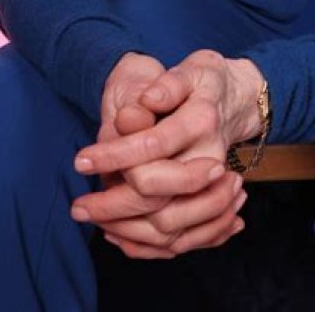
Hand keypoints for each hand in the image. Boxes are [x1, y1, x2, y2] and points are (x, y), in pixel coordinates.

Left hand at [71, 49, 263, 256]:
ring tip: (90, 218)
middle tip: (77, 205)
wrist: (237, 100)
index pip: (154, 147)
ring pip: (170, 228)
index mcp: (202, 122)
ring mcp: (213, 188)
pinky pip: (181, 239)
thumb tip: (147, 100)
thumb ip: (169, 85)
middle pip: (161, 199)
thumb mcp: (189, 70)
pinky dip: (147, 244)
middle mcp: (210, 161)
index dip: (115, 155)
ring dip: (125, 229)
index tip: (81, 160)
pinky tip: (116, 233)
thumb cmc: (205, 82)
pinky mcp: (210, 204)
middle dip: (114, 205)